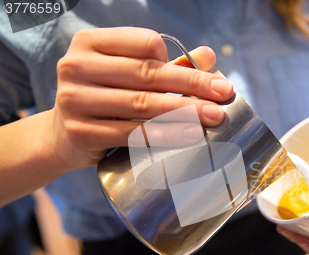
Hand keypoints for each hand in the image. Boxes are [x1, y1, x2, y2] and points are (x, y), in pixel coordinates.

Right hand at [47, 27, 233, 169]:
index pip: (144, 43)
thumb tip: (210, 56)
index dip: (177, 58)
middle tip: (224, 94)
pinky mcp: (81, 132)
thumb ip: (167, 66)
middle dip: (192, 85)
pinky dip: (165, 135)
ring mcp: (74, 100)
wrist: (63, 135)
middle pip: (147, 74)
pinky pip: (132, 133)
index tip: (209, 75)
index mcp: (90, 43)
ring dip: (184, 111)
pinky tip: (190, 135)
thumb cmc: (104, 98)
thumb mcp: (129, 75)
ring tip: (214, 116)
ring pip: (141, 105)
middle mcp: (76, 66)